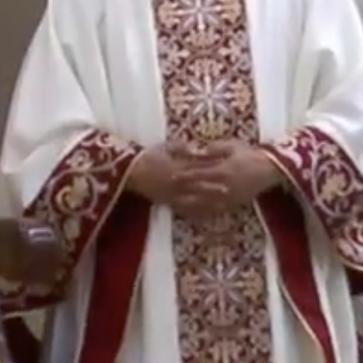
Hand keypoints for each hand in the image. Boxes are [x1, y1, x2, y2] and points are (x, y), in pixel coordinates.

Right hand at [123, 141, 238, 213]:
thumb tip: (198, 149)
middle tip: (232, 189)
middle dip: (216, 187)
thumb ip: (182, 147)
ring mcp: (174, 193)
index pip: (201, 166)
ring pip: (196, 199)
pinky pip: (185, 209)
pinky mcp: (169, 202)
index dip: (214, 168)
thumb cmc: (148, 156)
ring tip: (224, 204)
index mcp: (179, 165)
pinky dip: (196, 212)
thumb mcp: (164, 147)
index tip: (228, 167)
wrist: (130, 172)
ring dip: (210, 202)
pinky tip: (205, 215)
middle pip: (201, 184)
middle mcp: (179, 181)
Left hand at [173, 140, 280, 214]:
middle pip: (199, 190)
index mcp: (222, 170)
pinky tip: (194, 213)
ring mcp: (229, 197)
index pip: (198, 173)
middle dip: (183, 191)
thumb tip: (197, 150)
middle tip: (168, 192)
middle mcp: (224, 186)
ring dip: (190, 204)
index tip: (172, 175)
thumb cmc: (250, 154)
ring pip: (205, 203)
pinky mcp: (234, 204)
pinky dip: (204, 212)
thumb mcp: (232, 146)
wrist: (270, 169)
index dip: (184, 175)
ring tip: (176, 204)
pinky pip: (216, 210)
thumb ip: (214, 148)